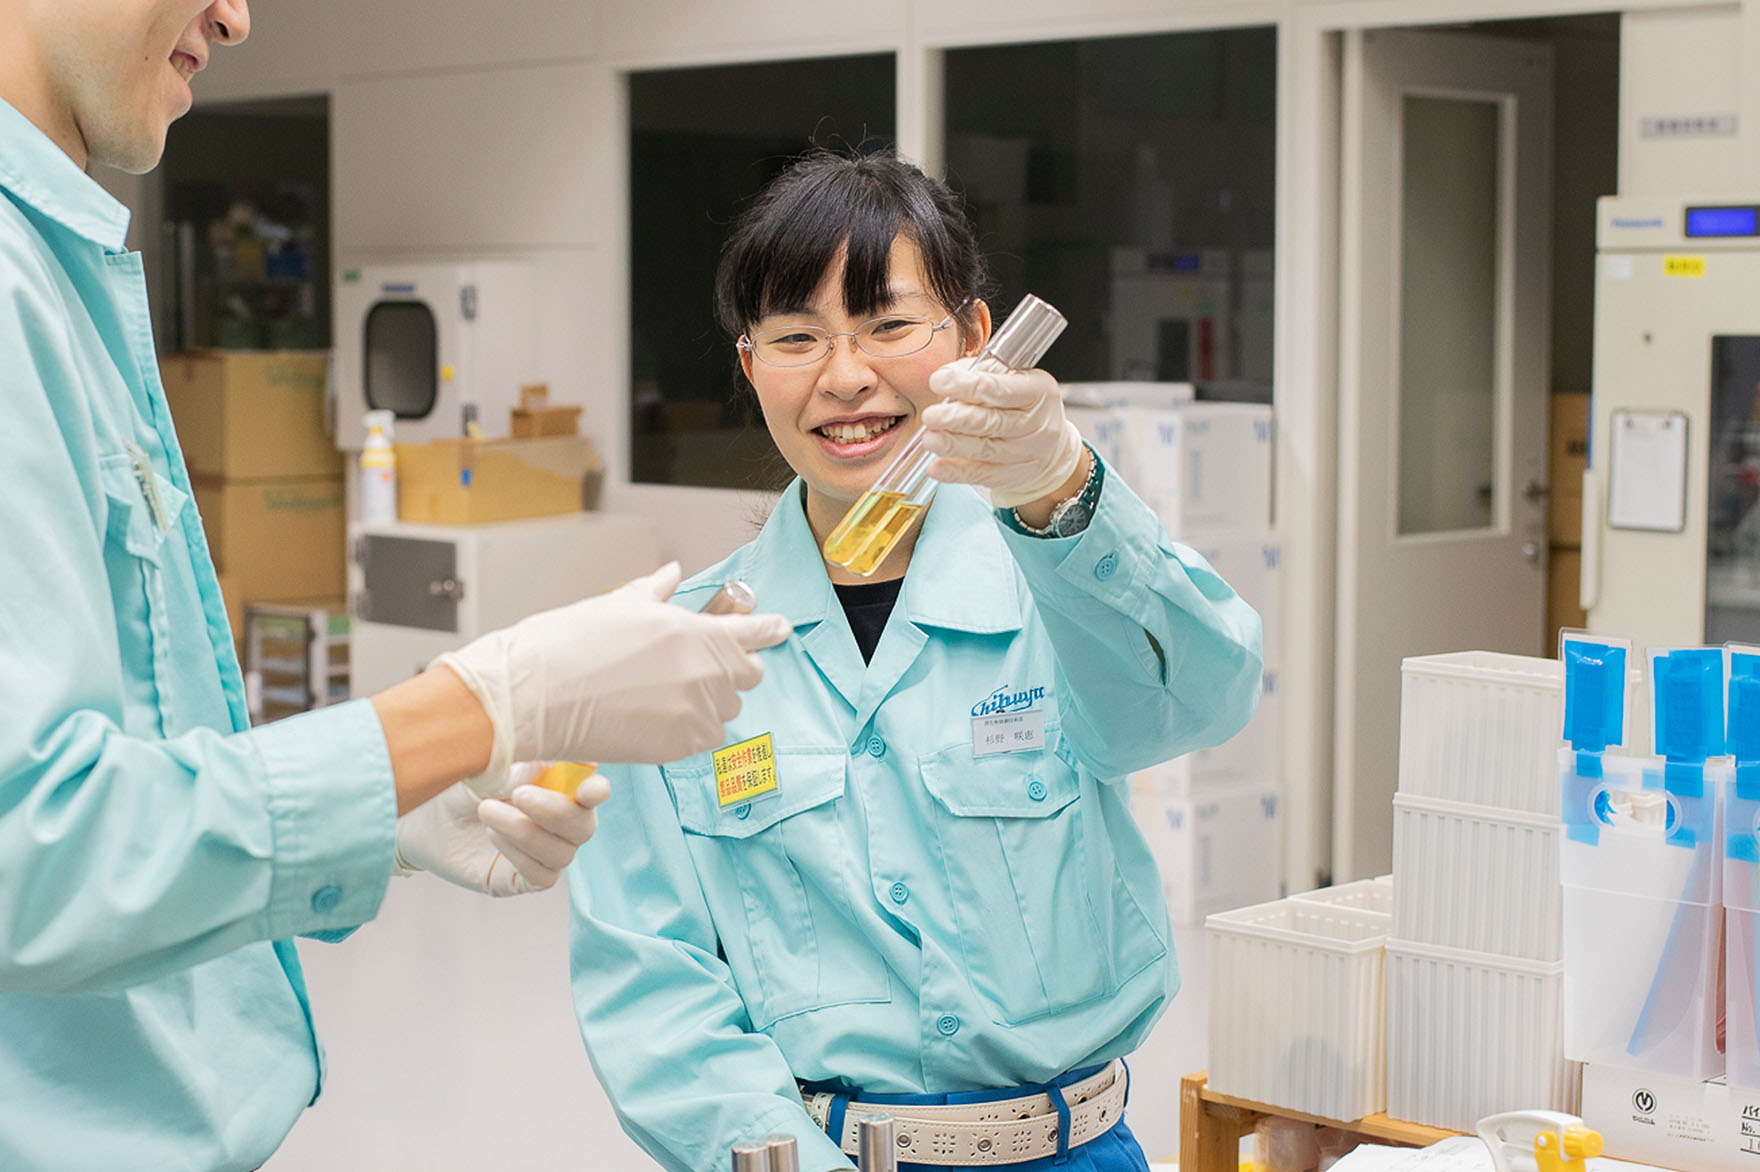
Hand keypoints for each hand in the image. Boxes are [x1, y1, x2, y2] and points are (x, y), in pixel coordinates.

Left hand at [394, 765, 611, 895]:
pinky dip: (519, 855)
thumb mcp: (489, 767)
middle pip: (584, 827)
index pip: (593, 792)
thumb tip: (555, 762)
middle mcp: (560, 822)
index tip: (590, 788)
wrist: (420, 815)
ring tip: (486, 812)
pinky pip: (542, 875)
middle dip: (556, 811)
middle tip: (518, 794)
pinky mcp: (524, 879)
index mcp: (560, 786)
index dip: (597, 791)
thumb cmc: (459, 782)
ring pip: (562, 853)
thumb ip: (524, 768)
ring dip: (525, 831)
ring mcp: (544, 852)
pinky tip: (492, 836)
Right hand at [434, 562, 790, 792]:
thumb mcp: (619, 604)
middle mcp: (705, 674)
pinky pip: (704, 738)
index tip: (781, 628)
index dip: (770, 629)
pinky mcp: (677, 747)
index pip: (753, 632)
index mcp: (696, 632)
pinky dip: (691, 728)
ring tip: (666, 693)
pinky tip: (657, 718)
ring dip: (710, 701)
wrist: (534, 697)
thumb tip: (674, 573)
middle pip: (746, 675)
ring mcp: (694, 714)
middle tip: (698, 664)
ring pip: (725, 710)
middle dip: (731, 668)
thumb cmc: (570, 644)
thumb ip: (657, 591)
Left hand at [918, 359, 1083, 508]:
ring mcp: (1026, 452)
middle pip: (993, 422)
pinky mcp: (1012, 475)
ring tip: (930, 439)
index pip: (1000, 388)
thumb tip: (946, 375)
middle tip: (931, 415)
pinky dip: (955, 472)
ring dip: (953, 444)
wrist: (1049, 444)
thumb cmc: (1020, 404)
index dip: (967, 385)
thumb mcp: (1010, 377)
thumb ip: (978, 372)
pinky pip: (981, 474)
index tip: (939, 381)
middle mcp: (1036, 422)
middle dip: (958, 418)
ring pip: (986, 449)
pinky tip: (936, 468)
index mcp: (1037, 390)